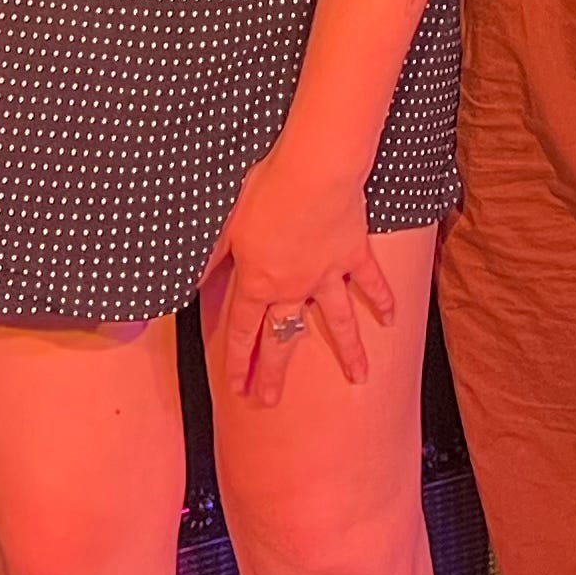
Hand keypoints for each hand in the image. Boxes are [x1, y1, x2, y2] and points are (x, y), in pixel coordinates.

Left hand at [200, 144, 395, 408]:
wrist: (312, 174)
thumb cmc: (264, 192)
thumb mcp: (226, 225)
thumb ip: (208, 259)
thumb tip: (183, 284)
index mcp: (258, 282)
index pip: (243, 331)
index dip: (238, 361)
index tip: (238, 388)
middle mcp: (292, 287)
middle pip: (282, 338)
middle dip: (274, 372)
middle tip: (272, 400)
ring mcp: (326, 275)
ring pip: (337, 321)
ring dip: (349, 350)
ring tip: (359, 377)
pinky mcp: (352, 255)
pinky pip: (369, 283)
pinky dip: (382, 299)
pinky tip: (392, 319)